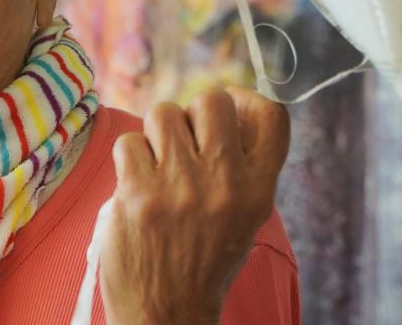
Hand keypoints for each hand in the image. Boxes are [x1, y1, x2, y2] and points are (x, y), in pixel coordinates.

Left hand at [97, 87, 289, 324]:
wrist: (167, 313)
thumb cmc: (202, 259)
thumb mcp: (242, 216)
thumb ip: (240, 165)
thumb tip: (225, 104)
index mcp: (259, 190)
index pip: (272, 117)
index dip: (246, 98)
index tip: (230, 106)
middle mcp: (226, 184)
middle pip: (212, 101)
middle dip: (191, 113)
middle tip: (182, 144)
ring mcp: (181, 187)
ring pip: (162, 113)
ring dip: (154, 134)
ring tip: (157, 166)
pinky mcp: (139, 193)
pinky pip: (128, 142)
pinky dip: (128, 159)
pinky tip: (137, 186)